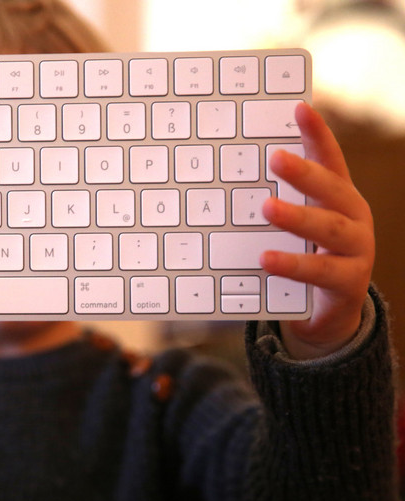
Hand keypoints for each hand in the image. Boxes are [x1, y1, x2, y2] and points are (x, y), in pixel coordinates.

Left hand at [261, 103, 373, 359]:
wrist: (332, 308)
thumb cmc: (309, 252)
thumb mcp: (297, 222)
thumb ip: (276, 198)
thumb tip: (227, 172)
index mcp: (339, 196)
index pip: (330, 159)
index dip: (317, 134)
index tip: (300, 109)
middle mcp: (353, 217)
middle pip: (331, 189)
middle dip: (305, 172)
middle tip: (276, 158)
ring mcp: (356, 249)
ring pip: (327, 229)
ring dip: (297, 217)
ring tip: (268, 208)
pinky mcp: (348, 282)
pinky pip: (319, 272)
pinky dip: (292, 265)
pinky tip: (266, 260)